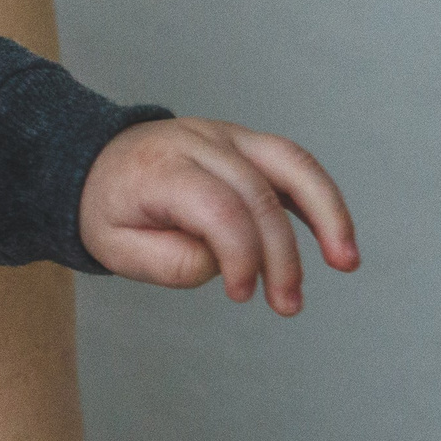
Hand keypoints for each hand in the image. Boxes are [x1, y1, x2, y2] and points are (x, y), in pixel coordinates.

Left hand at [79, 117, 358, 313]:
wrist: (93, 164)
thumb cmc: (108, 209)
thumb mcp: (116, 247)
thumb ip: (169, 261)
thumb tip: (227, 262)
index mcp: (160, 169)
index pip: (219, 208)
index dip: (240, 255)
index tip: (240, 294)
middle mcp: (198, 143)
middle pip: (258, 194)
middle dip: (282, 255)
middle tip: (287, 304)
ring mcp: (227, 136)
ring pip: (292, 165)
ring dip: (327, 215)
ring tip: (347, 262)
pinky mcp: (246, 141)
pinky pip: (294, 164)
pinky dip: (320, 200)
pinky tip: (337, 239)